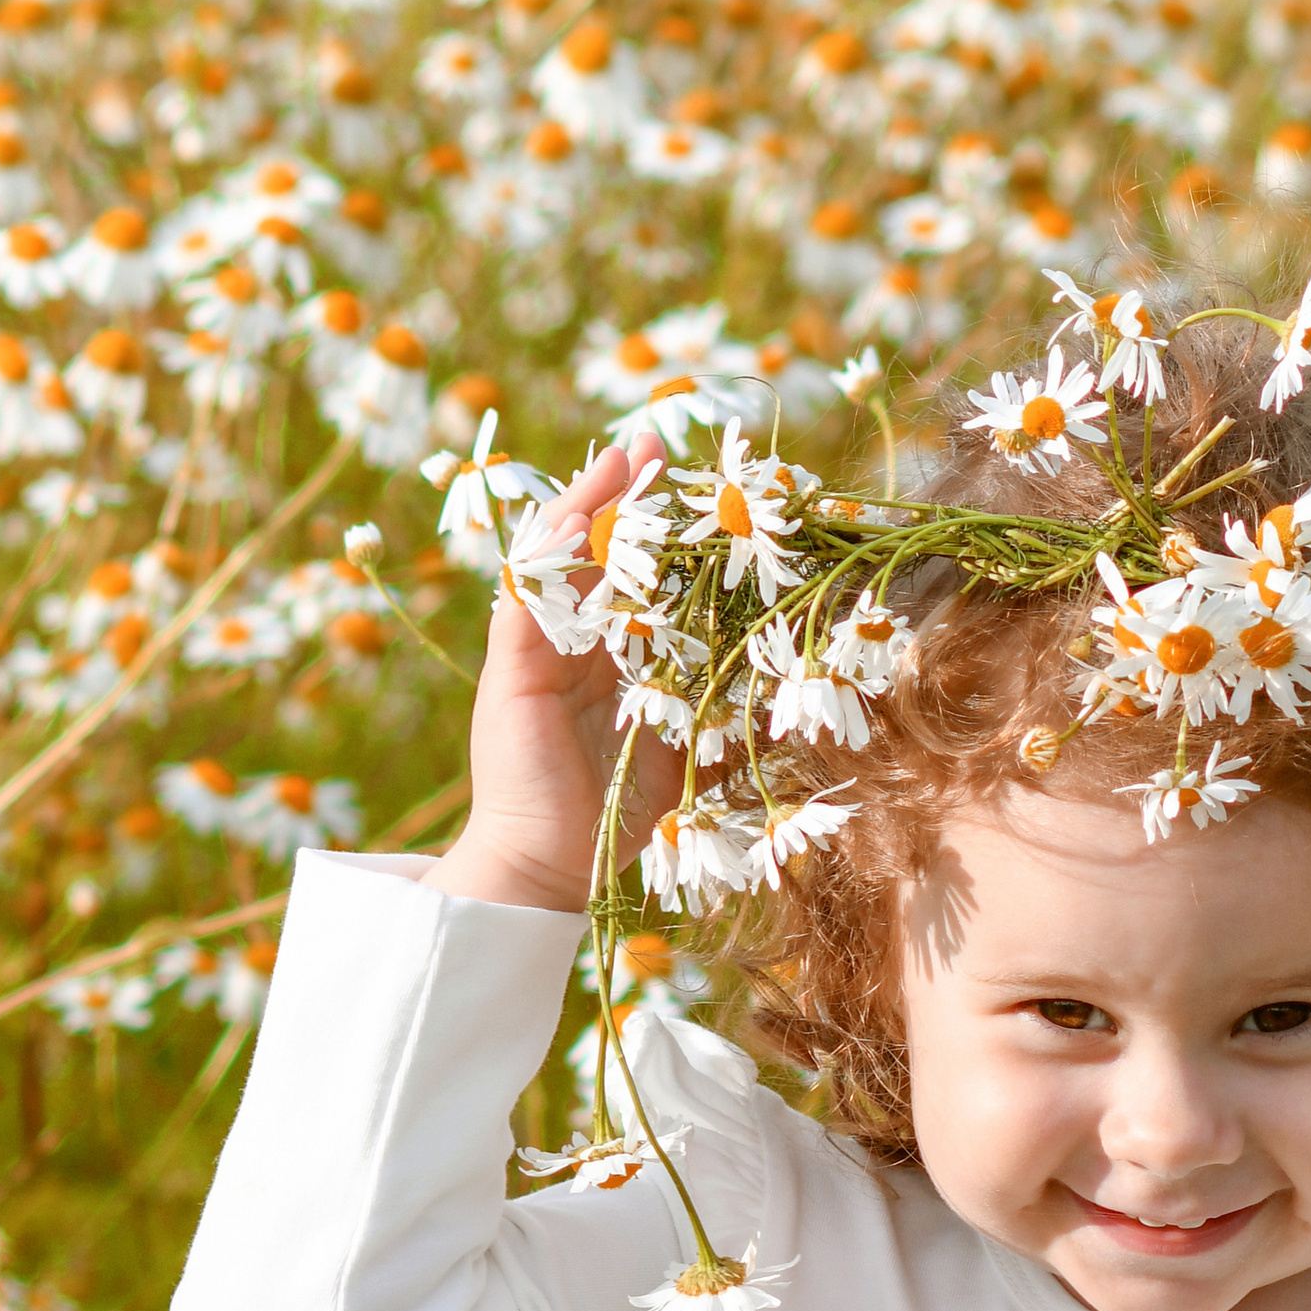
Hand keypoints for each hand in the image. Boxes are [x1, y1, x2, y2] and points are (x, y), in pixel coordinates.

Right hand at [428, 432, 684, 913]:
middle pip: (597, 554)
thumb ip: (731, 714)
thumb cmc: (621, 819)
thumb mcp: (695, 756)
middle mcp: (574, 645)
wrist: (555, 869)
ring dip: (589, 505)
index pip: (639, 581)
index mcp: (615, 662)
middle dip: (626, 497)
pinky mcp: (514, 667)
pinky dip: (551, 554)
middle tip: (658, 441)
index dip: (666, 536)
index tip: (704, 490)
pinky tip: (574, 514)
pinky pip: (527, 596)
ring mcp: (539, 651)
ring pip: (561, 560)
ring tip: (621, 456)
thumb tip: (797, 683)